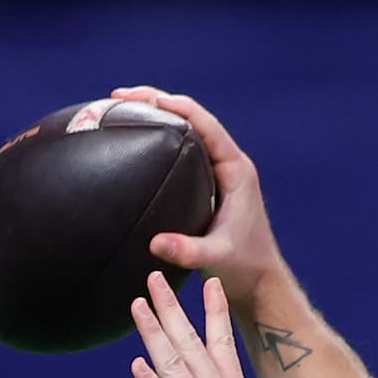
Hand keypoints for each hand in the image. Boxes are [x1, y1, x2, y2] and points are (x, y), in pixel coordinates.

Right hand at [111, 86, 287, 304]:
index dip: (174, 106)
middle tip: (118, 96)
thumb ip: (188, 251)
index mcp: (236, 170)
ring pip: (188, 131)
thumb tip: (155, 242)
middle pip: (193, 119)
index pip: (205, 124)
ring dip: (158, 116)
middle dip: (157, 102)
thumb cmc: (244, 267)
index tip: (141, 98)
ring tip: (120, 107)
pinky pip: (184, 150)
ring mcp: (220, 172)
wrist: (259, 281)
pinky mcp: (210, 184)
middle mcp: (229, 164)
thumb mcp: (215, 257)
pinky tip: (135, 140)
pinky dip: (160, 138)